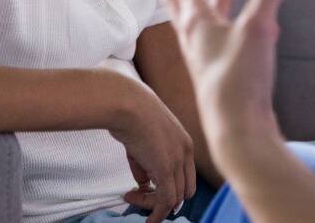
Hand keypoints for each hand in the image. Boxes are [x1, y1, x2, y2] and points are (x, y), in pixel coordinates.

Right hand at [107, 79, 195, 222]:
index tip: (149, 188)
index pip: (187, 176)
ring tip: (131, 198)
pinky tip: (133, 202)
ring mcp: (178, 161)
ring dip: (152, 205)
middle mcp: (186, 152)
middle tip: (142, 196)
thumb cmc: (130, 112)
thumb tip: (143, 183)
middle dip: (165, 199)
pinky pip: (165, 201)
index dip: (172, 187)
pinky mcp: (165, 169)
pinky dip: (153, 211)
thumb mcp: (143, 138)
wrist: (127, 102)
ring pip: (174, 199)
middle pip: (185, 191)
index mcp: (185, 142)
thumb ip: (145, 163)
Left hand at [164, 0, 293, 169]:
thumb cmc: (240, 85)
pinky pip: (218, 35)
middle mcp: (193, 36)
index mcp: (195, 22)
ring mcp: (205, 54)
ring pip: (198, 16)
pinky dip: (228, 19)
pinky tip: (246, 20)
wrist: (237, 134)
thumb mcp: (259, 28)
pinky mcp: (220, 70)